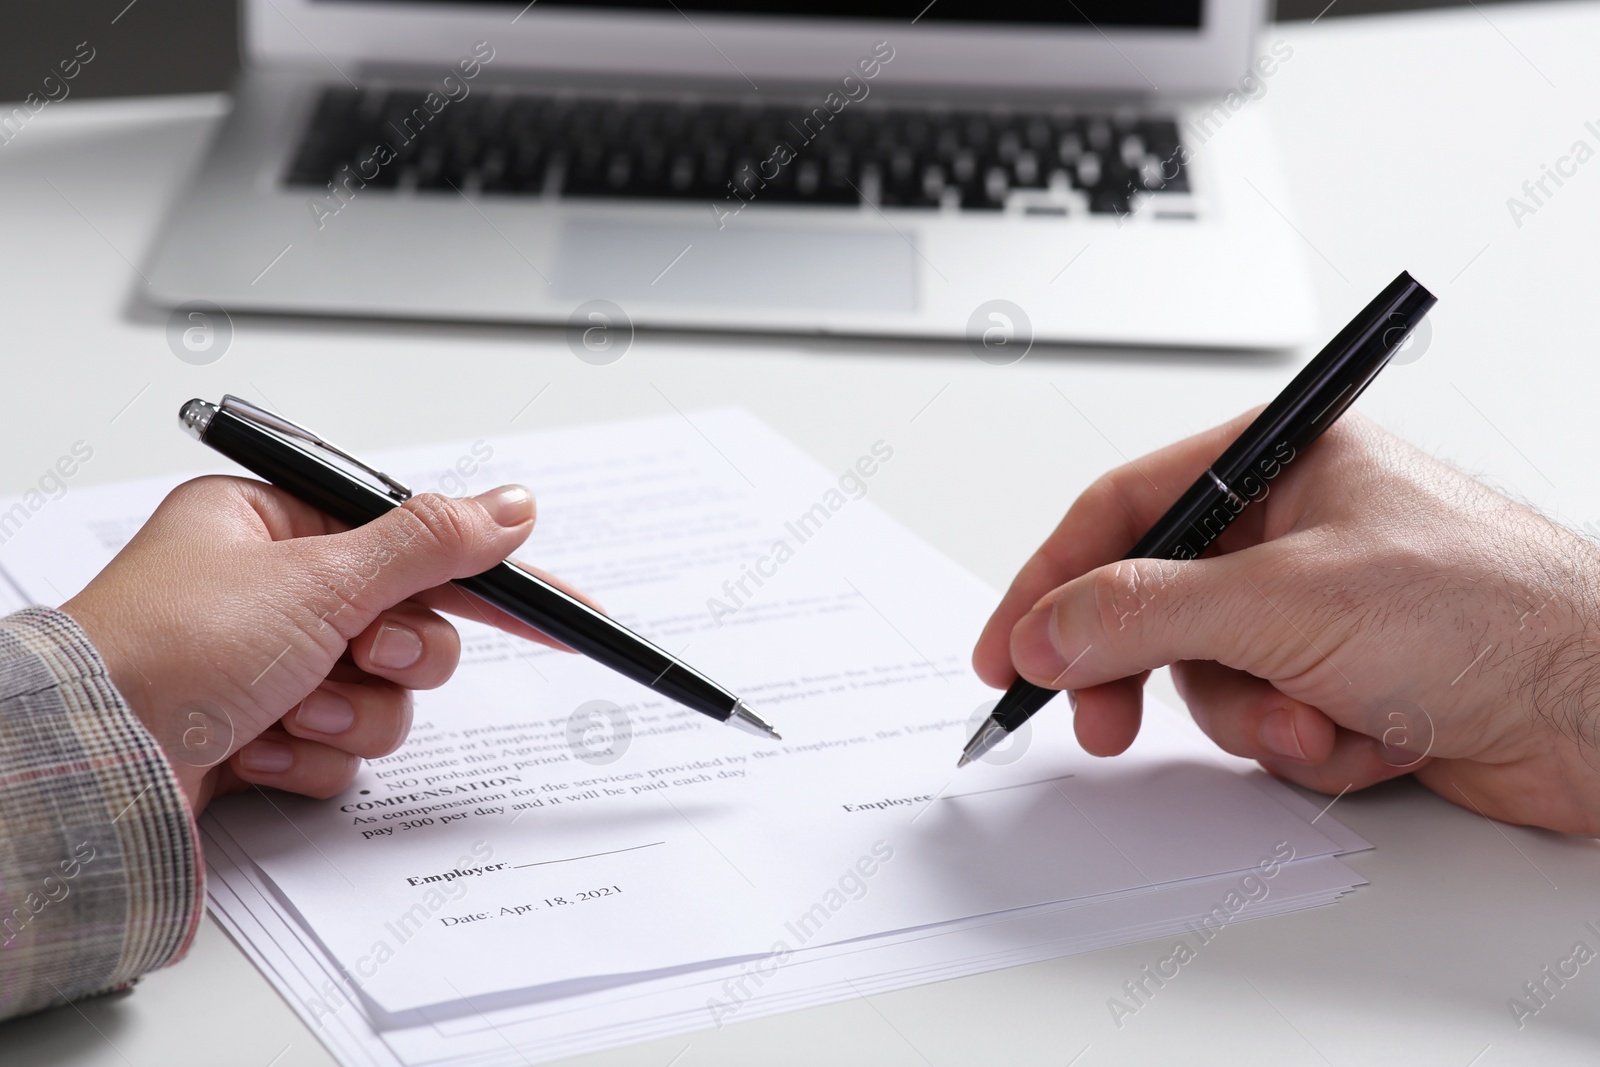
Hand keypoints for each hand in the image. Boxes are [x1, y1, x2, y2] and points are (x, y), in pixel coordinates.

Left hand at [62, 477, 587, 813]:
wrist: (88, 769)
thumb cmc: (162, 652)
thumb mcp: (318, 577)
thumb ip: (431, 542)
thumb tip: (510, 507)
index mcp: (273, 527)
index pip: (417, 542)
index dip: (494, 579)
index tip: (564, 611)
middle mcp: (271, 593)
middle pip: (410, 625)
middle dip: (394, 656)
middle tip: (359, 653)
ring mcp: (267, 669)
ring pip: (384, 696)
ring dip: (350, 712)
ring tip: (290, 711)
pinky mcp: (262, 736)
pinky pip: (342, 750)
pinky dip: (311, 756)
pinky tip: (256, 750)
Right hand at [973, 410, 1599, 833]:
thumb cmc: (1494, 608)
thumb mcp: (1287, 601)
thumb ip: (1146, 612)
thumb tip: (1048, 627)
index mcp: (1279, 466)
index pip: (1125, 510)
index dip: (1051, 580)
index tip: (1007, 648)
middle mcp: (1292, 535)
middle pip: (1154, 604)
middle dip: (1142, 673)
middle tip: (1102, 722)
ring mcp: (1318, 614)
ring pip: (1209, 679)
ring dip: (1252, 718)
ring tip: (1314, 720)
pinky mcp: (1345, 684)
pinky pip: (1267, 723)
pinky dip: (1304, 744)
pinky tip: (1368, 735)